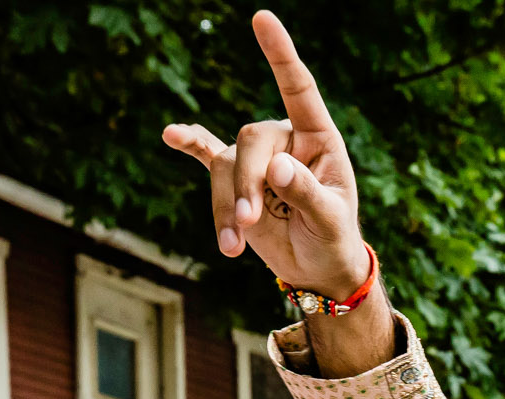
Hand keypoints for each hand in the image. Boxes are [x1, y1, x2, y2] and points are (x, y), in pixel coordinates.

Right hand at [162, 12, 368, 296]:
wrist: (317, 268)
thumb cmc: (333, 240)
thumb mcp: (329, 221)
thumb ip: (306, 193)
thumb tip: (276, 166)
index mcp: (318, 138)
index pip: (298, 89)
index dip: (280, 54)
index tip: (261, 18)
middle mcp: (285, 140)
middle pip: (250, 141)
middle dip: (245, 183)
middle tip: (248, 224)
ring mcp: (257, 158)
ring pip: (226, 167)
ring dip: (226, 207)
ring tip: (233, 248)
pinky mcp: (235, 180)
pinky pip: (207, 156)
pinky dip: (190, 147)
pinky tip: (171, 135)